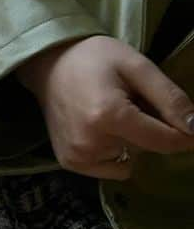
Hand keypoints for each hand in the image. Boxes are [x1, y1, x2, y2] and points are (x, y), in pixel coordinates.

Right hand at [16, 36, 193, 179]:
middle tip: (134, 104)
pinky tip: (100, 131)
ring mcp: (78, 157)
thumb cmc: (94, 59)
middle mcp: (91, 144)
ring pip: (129, 161)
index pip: (162, 140)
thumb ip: (168, 97)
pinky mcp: (70, 163)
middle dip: (151, 130)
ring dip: (131, 143)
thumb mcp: (137, 67)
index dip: (184, 136)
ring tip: (114, 117)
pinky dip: (114, 153)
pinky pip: (110, 169)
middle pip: (146, 149)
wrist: (48, 66)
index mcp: (109, 116)